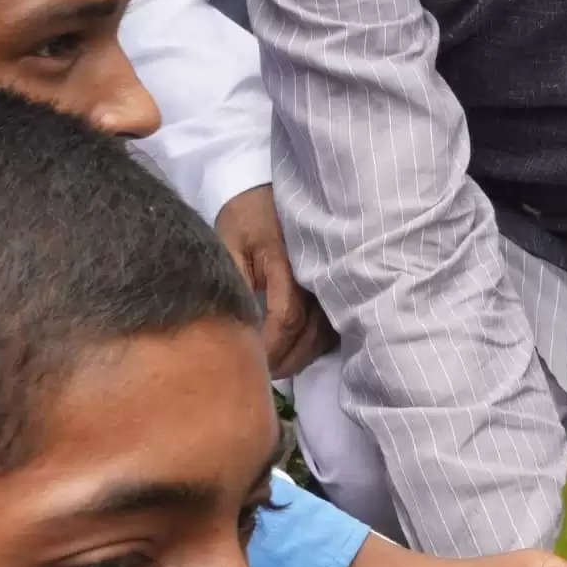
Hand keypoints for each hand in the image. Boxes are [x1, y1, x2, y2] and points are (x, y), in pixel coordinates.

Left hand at [212, 184, 328, 378]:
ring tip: (278, 367)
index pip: (287, 317)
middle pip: (312, 333)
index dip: (271, 347)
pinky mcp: (338, 281)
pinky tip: (298, 350)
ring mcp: (332, 277)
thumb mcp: (228, 242)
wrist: (275, 190)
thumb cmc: (246, 216)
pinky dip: (317, 342)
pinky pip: (335, 323)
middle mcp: (317, 271)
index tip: (252, 363)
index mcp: (287, 259)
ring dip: (304, 356)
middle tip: (262, 377)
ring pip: (327, 333)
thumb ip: (234, 283)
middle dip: (287, 361)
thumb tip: (238, 329)